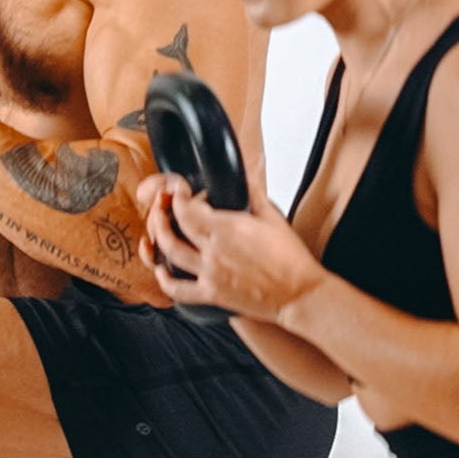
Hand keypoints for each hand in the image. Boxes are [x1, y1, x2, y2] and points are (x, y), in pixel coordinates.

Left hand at [136, 176, 326, 321]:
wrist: (299, 293)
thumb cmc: (290, 258)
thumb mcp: (272, 216)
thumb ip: (255, 188)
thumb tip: (254, 162)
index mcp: (227, 228)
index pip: (187, 208)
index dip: (179, 197)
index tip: (182, 192)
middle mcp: (213, 251)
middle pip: (173, 228)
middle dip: (162, 212)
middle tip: (163, 204)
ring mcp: (210, 274)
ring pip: (169, 255)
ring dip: (158, 239)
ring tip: (158, 230)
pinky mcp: (212, 295)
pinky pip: (178, 290)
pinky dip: (165, 280)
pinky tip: (162, 270)